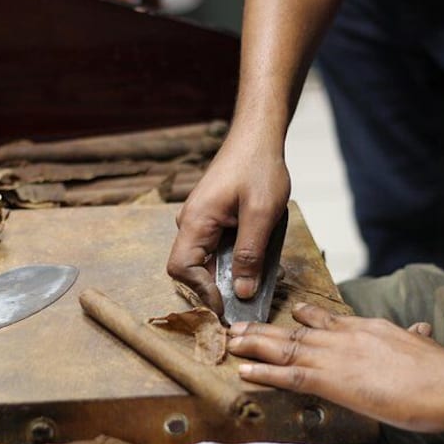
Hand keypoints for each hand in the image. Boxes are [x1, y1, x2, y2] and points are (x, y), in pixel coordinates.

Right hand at [167, 136, 290, 314]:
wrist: (258, 137)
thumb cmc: (258, 167)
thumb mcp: (262, 214)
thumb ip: (251, 255)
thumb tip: (242, 291)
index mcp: (196, 221)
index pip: (182, 269)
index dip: (202, 292)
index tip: (227, 306)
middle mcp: (191, 223)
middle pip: (192, 269)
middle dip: (218, 287)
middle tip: (248, 297)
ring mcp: (200, 221)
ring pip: (207, 260)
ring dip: (231, 274)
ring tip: (260, 279)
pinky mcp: (212, 219)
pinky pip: (217, 248)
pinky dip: (236, 259)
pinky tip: (258, 260)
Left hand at [229, 303, 443, 431]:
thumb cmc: (441, 371)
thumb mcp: (425, 345)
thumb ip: (415, 337)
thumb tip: (422, 328)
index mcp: (367, 328)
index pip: (330, 320)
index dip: (306, 318)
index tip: (292, 314)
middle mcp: (344, 337)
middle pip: (296, 332)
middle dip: (265, 331)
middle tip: (241, 327)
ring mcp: (335, 357)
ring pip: (284, 348)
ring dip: (254, 346)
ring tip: (232, 343)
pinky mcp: (331, 381)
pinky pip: (288, 376)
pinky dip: (264, 373)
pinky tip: (244, 372)